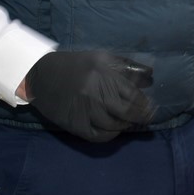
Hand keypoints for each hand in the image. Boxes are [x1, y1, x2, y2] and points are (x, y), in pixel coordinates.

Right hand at [24, 51, 154, 141]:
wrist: (41, 75)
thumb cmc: (76, 65)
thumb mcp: (101, 58)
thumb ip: (126, 67)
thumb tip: (150, 78)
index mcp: (103, 73)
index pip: (133, 95)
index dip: (145, 104)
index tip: (152, 108)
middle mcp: (95, 92)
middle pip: (127, 112)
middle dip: (141, 117)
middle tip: (147, 118)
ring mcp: (85, 110)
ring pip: (114, 125)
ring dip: (125, 125)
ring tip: (129, 122)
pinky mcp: (75, 124)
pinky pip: (99, 136)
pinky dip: (110, 135)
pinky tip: (114, 129)